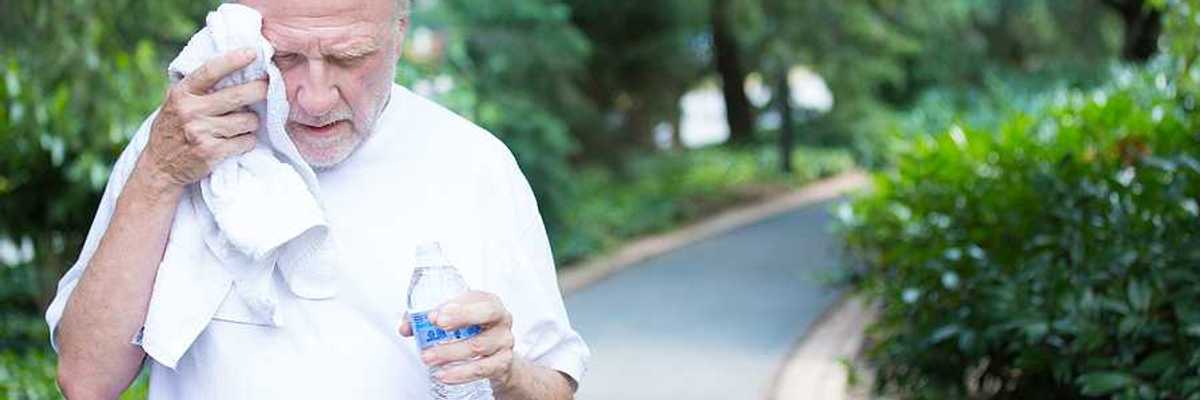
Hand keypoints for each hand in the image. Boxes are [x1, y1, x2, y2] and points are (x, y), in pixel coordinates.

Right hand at [136, 48, 265, 191]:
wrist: (159, 167)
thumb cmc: (173, 130)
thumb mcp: (174, 103)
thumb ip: (196, 89)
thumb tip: (231, 68)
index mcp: (181, 94)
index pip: (210, 71)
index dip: (233, 60)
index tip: (252, 53)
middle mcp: (190, 111)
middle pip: (238, 96)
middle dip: (260, 90)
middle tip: (268, 88)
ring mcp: (201, 132)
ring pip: (247, 120)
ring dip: (252, 122)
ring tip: (244, 124)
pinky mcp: (211, 152)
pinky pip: (246, 141)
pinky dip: (248, 141)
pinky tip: (239, 141)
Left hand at [399, 291, 516, 388]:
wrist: (495, 358)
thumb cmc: (472, 332)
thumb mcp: (453, 320)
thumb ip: (426, 320)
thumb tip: (405, 328)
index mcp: (488, 302)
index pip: (477, 298)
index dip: (458, 305)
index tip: (435, 314)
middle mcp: (501, 319)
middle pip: (487, 314)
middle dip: (461, 318)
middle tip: (436, 326)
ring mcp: (504, 341)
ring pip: (479, 346)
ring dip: (450, 352)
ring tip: (428, 357)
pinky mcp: (503, 363)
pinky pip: (482, 369)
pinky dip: (461, 373)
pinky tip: (444, 375)